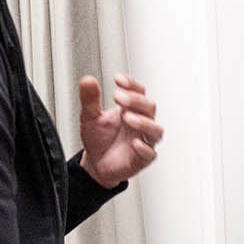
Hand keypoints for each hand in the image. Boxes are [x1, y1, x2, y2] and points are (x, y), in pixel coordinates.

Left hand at [78, 74, 163, 188]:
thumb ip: (90, 99)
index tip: (118, 79)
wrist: (96, 164)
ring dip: (144, 122)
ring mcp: (144, 140)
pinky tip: (135, 143)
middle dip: (136, 100)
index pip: (138, 91)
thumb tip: (87, 80)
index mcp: (130, 109)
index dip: (131, 84)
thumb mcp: (89, 116)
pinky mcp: (143, 158)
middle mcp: (140, 123)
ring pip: (155, 129)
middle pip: (149, 107)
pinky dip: (144, 148)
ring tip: (128, 117)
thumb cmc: (99, 139)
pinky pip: (150, 153)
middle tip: (119, 97)